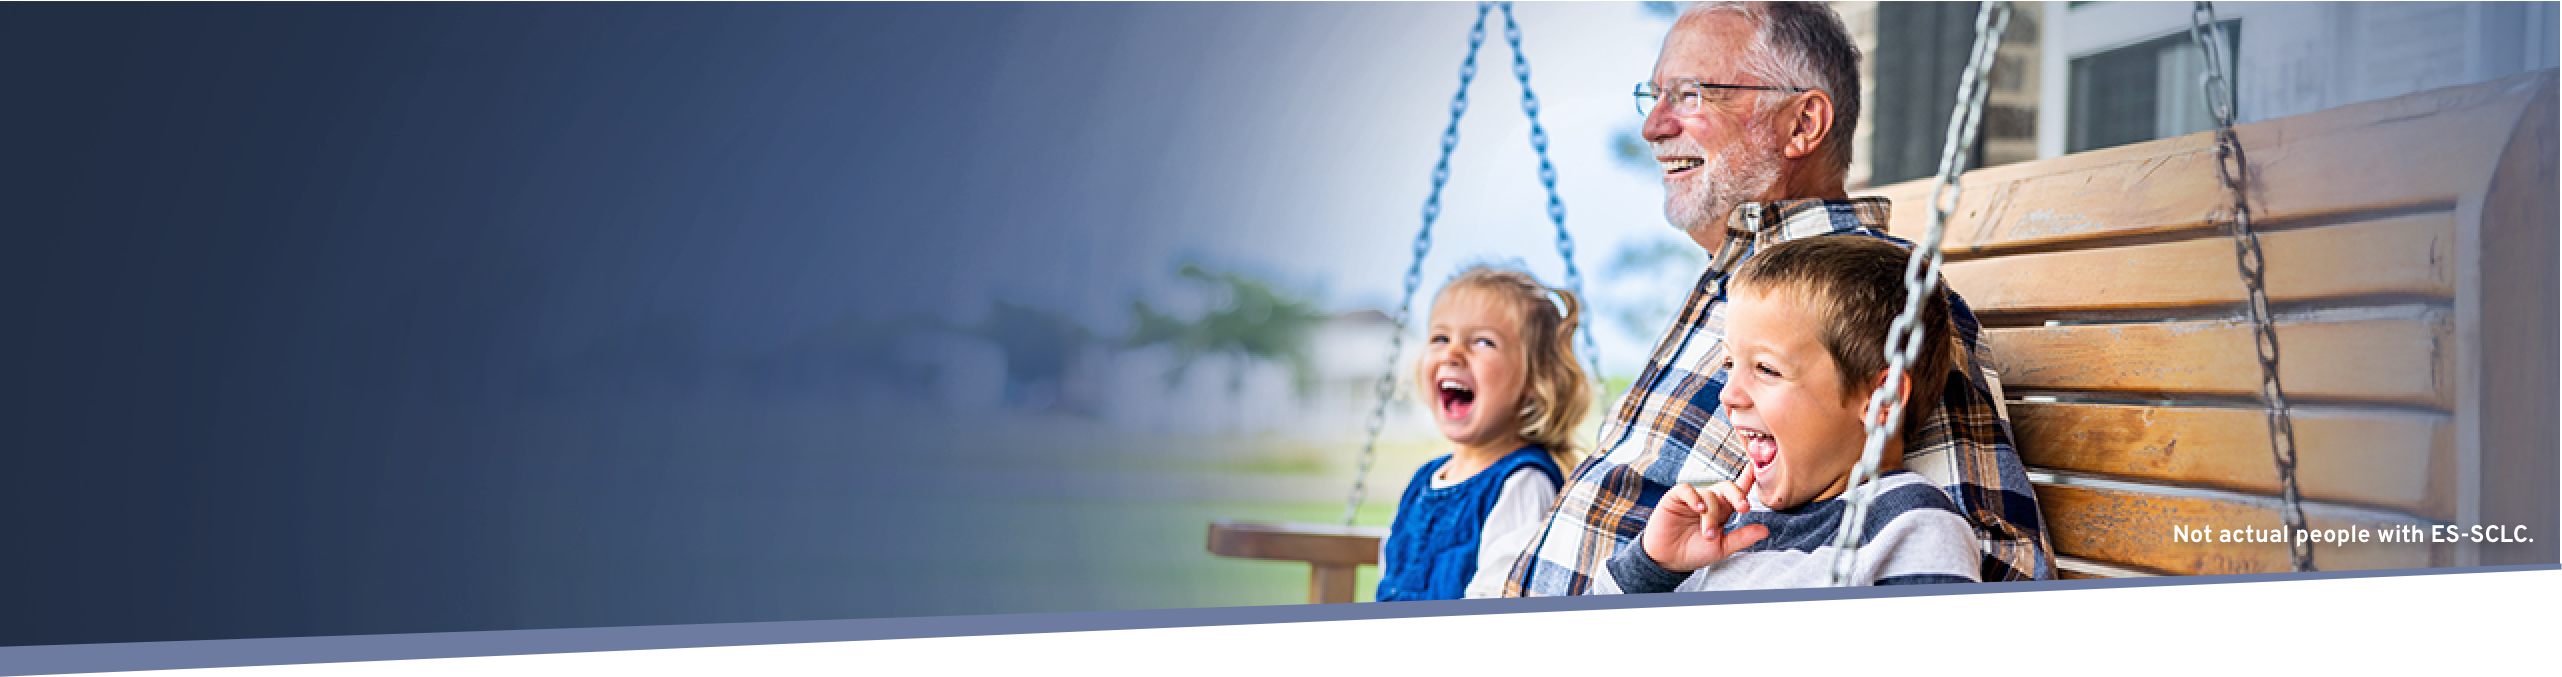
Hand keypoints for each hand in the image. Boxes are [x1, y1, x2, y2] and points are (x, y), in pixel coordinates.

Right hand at [1639, 463, 1768, 572]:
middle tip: (1744, 508)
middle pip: (1727, 487)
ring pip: (1709, 495)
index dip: (1747, 479)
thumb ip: (1741, 538)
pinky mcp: (1675, 498)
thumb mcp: (1721, 548)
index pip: (1737, 493)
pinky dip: (1694, 498)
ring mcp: (1693, 499)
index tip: (1756, 469)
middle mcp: (1710, 502)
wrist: (1668, 560)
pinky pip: (1687, 490)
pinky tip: (1699, 510)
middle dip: (1737, 495)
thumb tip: (1765, 531)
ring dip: (1711, 516)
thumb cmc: (1694, 553)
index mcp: (1723, 511)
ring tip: (1707, 535)